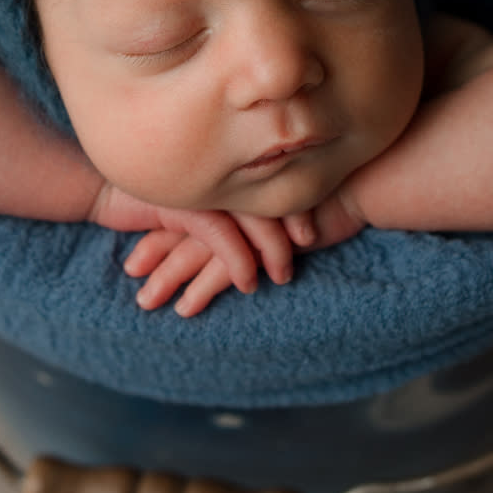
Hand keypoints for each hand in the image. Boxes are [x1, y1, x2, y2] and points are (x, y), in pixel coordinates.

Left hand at [120, 190, 367, 317]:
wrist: (361, 185)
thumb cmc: (331, 188)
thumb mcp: (288, 191)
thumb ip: (263, 201)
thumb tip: (247, 213)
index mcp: (237, 188)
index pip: (189, 208)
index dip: (160, 229)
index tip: (139, 247)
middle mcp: (235, 202)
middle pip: (182, 230)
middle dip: (153, 254)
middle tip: (130, 277)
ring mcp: (246, 221)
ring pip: (194, 252)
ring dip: (168, 278)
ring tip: (146, 301)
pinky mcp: (262, 241)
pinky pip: (223, 269)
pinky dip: (202, 288)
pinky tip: (186, 307)